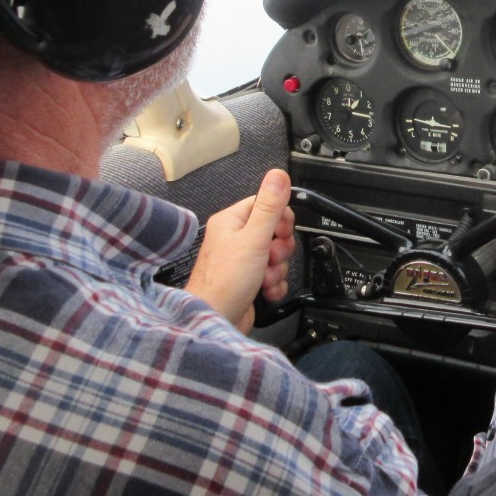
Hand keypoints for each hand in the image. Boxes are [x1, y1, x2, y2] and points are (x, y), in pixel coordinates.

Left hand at [186, 168, 295, 332]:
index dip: (280, 219)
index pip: (266, 205)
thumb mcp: (254, 238)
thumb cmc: (224, 282)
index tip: (280, 232)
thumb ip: (269, 207)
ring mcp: (241, 261)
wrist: (215, 320)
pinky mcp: (248, 280)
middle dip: (280, 249)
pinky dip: (274, 284)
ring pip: (276, 256)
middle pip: (275, 232)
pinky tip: (264, 290)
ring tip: (263, 277)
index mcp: (232, 221)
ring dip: (277, 269)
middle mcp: (235, 239)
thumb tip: (278, 175)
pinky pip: (273, 276)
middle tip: (270, 257)